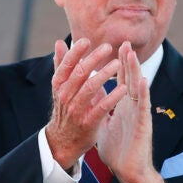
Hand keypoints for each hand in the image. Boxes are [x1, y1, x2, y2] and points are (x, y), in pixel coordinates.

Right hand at [45, 38, 126, 170]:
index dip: (75, 52)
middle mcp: (65, 96)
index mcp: (59, 86)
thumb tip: (59, 42)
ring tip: (117, 64)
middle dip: (93, 59)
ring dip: (105, 74)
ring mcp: (76, 110)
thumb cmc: (66, 109)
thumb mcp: (60, 88)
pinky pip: (102, 107)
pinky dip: (113, 96)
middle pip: (79, 74)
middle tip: (107, 47)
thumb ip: (62, 65)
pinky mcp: (88, 122)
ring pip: (90, 88)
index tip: (86, 41)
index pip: (66, 65)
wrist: (63, 141)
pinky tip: (124, 88)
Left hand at [97, 42, 168, 182]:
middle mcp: (132, 107)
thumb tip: (91, 100)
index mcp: (123, 106)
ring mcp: (139, 114)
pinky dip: (143, 93)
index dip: (118, 64)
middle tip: (124, 42)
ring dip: (135, 71)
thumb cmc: (119, 150)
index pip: (121, 81)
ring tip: (131, 54)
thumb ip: (99, 110)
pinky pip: (143, 106)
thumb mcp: (104, 125)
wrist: (128, 172)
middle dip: (127, 61)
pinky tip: (142, 80)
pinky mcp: (143, 125)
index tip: (114, 47)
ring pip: (138, 88)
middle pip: (130, 79)